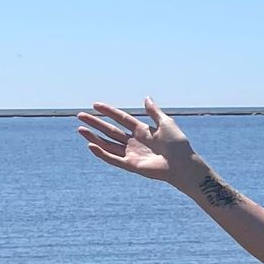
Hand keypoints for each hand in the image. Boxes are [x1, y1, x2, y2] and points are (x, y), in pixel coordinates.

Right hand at [77, 98, 199, 188]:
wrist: (183, 164)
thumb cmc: (178, 144)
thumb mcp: (166, 123)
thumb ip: (154, 111)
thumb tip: (146, 98)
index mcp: (143, 131)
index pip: (121, 119)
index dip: (108, 112)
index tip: (95, 105)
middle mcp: (134, 142)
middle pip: (110, 131)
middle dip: (95, 123)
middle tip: (80, 116)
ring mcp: (132, 154)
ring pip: (108, 144)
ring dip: (94, 137)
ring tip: (80, 129)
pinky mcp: (131, 165)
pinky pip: (113, 158)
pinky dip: (102, 153)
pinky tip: (91, 145)